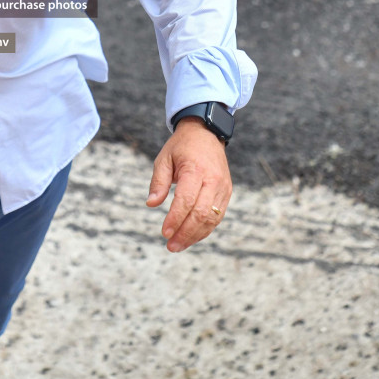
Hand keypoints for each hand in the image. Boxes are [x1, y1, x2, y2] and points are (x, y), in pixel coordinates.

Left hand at [146, 119, 231, 252]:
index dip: (175, 219)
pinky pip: (217, 216)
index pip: (186, 200)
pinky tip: (191, 237)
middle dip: (185, 233)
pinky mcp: (227, 192)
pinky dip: (205, 229)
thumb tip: (151, 204)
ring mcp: (223, 187)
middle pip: (201, 213)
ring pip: (211, 218)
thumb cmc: (181, 147)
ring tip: (178, 245)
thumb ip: (158, 182)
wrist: (206, 133)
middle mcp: (213, 180)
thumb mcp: (164, 158)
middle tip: (170, 245)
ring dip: (195, 235)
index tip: (164, 232)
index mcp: (195, 169)